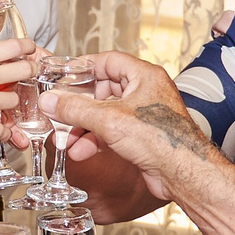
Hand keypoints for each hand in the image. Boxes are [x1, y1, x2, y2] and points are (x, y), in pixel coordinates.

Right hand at [0, 37, 38, 151]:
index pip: (11, 46)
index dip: (25, 46)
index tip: (29, 47)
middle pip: (23, 70)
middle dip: (30, 70)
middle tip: (29, 70)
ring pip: (14, 99)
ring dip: (13, 100)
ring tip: (8, 100)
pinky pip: (1, 129)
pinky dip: (4, 131)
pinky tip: (4, 131)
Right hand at [45, 52, 203, 195]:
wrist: (182, 173)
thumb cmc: (162, 140)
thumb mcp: (109, 120)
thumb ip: (76, 109)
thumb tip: (52, 101)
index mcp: (144, 76)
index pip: (108, 61)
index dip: (84, 67)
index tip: (64, 76)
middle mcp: (145, 92)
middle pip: (103, 89)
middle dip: (79, 105)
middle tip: (60, 111)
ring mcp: (143, 114)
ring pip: (105, 113)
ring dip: (83, 126)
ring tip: (66, 139)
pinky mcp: (141, 135)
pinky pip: (111, 130)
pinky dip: (95, 139)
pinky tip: (81, 150)